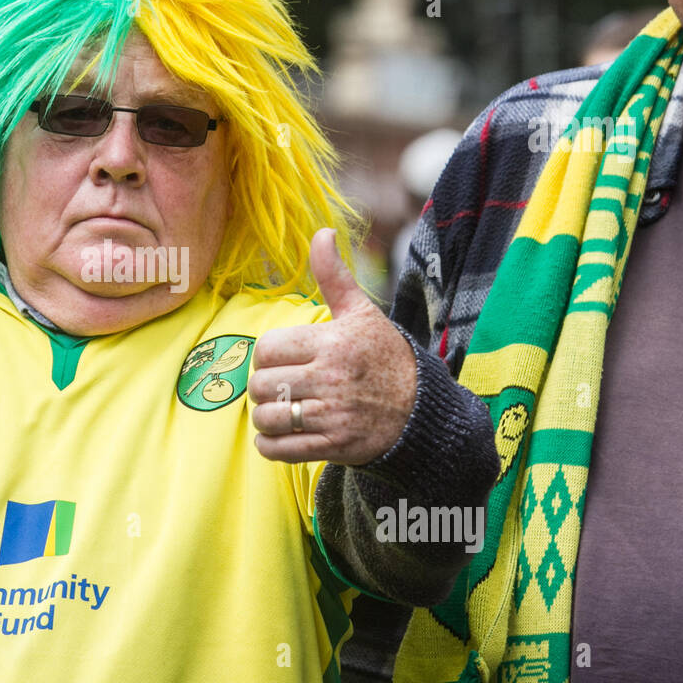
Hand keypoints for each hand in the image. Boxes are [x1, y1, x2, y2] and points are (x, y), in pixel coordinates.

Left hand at [249, 229, 416, 465]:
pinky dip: (270, 445)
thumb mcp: (362, 313)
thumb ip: (334, 276)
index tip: (283, 359)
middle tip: (280, 386)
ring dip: (265, 417)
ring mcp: (332, 415)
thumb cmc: (384, 357)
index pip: (267, 348)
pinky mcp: (333, 446)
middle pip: (261, 384)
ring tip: (280, 409)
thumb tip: (321, 232)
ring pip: (266, 417)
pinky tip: (280, 434)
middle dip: (263, 386)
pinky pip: (278, 450)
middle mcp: (331, 379)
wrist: (420, 411)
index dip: (268, 355)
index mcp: (332, 343)